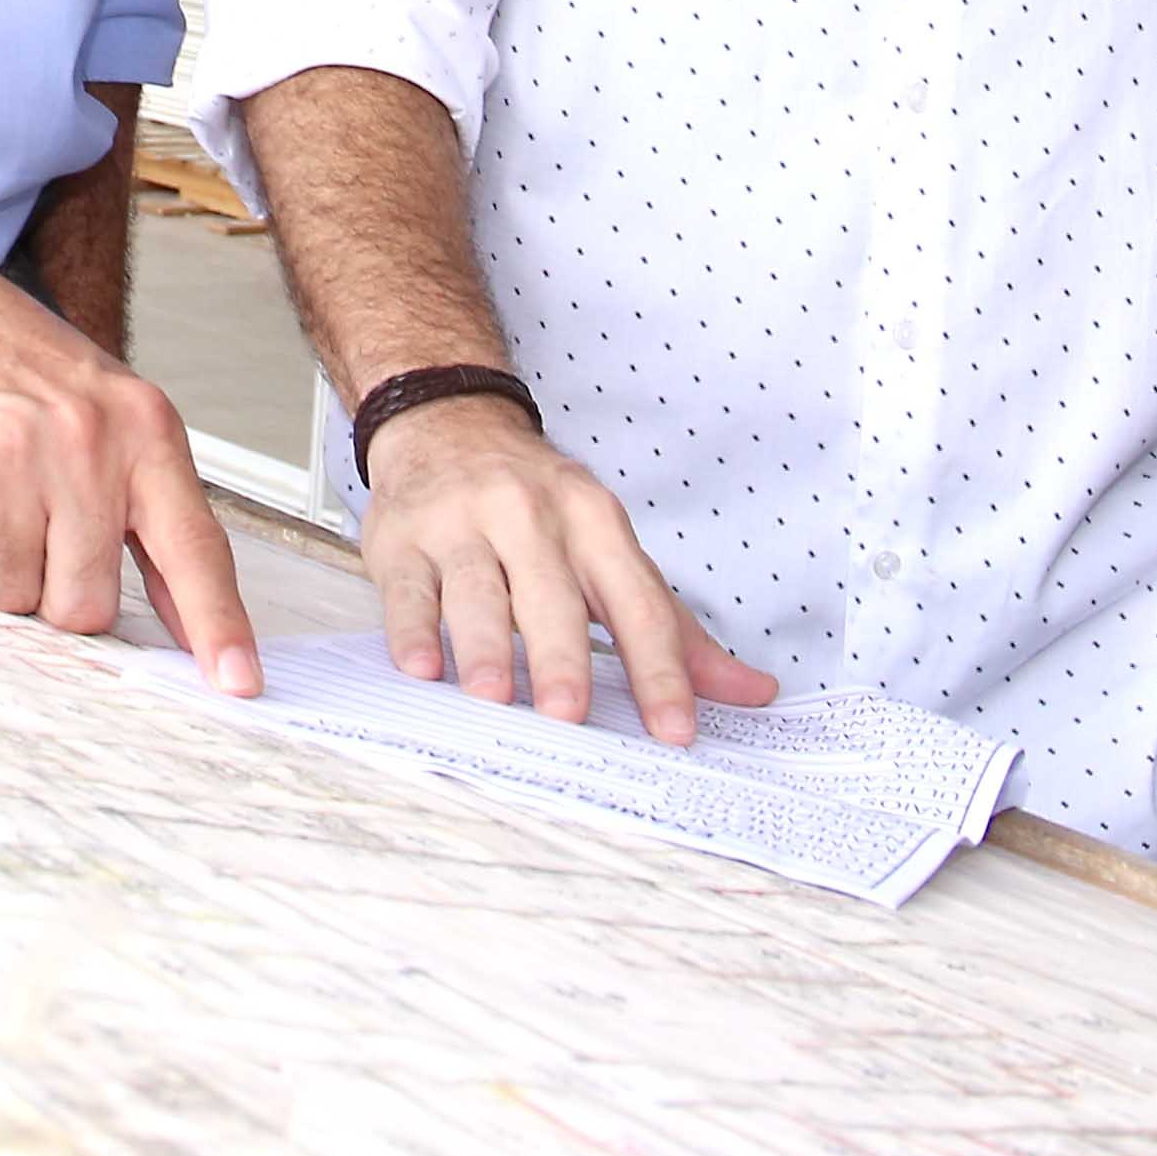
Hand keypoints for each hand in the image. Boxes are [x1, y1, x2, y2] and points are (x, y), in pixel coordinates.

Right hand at [0, 233, 259, 696]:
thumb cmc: (19, 368)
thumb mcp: (110, 414)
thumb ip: (152, 512)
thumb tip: (193, 624)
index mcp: (144, 430)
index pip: (195, 546)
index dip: (217, 624)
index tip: (239, 682)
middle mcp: (84, 442)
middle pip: (84, 604)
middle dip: (52, 590)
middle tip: (32, 524)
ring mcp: (7, 455)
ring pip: (9, 597)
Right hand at [358, 394, 773, 745]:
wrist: (447, 426)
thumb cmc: (537, 509)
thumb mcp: (610, 552)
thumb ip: (674, 628)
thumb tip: (754, 692)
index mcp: (595, 523)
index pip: (637, 603)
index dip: (659, 669)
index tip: (675, 729)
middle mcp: (530, 516)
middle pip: (551, 595)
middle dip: (562, 656)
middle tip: (569, 714)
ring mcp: (461, 524)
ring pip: (476, 590)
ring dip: (485, 645)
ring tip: (493, 696)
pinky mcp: (402, 539)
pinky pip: (409, 589)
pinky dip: (413, 629)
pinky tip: (420, 666)